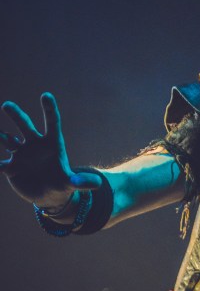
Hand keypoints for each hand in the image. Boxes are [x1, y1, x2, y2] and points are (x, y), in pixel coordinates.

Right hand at [1, 93, 100, 209]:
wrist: (49, 195)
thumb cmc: (63, 184)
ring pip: (8, 140)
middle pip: (25, 126)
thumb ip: (83, 182)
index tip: (46, 95)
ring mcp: (21, 154)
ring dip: (0, 135)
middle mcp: (34, 145)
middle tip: (7, 105)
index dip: (49, 110)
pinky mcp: (10, 167)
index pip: (52, 123)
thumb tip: (97, 184)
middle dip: (16, 116)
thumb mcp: (72, 184)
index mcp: (51, 144)